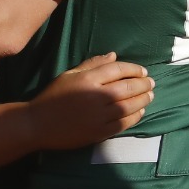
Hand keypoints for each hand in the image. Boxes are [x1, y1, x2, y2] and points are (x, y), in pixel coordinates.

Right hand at [29, 53, 153, 148]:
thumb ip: (92, 64)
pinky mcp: (99, 132)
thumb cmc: (52, 97)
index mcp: (87, 79)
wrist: (37, 124)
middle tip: (151, 83)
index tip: (142, 71)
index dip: (134, 69)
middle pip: (128, 87)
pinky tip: (140, 112)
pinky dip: (134, 116)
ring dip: (143, 100)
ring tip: (150, 96)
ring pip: (129, 106)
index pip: (118, 69)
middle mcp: (95, 96)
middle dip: (143, 84)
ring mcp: (98, 115)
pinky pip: (123, 123)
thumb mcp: (69, 75)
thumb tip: (114, 56)